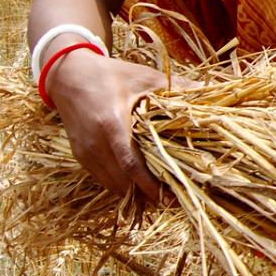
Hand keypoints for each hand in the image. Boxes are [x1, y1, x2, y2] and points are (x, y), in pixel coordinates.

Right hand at [44, 51, 169, 208]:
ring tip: (159, 196)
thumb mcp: (144, 77)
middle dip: (147, 194)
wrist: (68, 75)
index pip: (131, 164)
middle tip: (172, 200)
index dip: (151, 185)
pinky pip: (103, 178)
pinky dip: (121, 185)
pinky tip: (138, 185)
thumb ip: (175, 86)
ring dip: (134, 193)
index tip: (171, 197)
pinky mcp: (80, 155)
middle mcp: (96, 142)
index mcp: (111, 123)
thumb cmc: (111, 74)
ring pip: (112, 184)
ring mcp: (85, 151)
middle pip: (123, 181)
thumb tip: (206, 87)